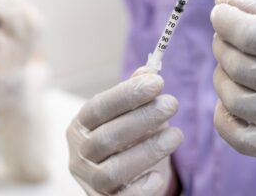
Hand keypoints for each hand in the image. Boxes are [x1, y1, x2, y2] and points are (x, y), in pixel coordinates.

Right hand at [67, 67, 182, 194]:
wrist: (114, 181)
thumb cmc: (122, 139)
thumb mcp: (124, 115)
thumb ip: (133, 94)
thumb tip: (149, 70)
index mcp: (79, 127)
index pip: (97, 108)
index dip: (126, 95)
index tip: (158, 82)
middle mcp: (78, 154)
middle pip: (106, 137)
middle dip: (142, 119)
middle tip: (172, 104)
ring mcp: (88, 181)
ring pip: (112, 170)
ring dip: (148, 150)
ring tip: (177, 134)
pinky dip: (141, 188)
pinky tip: (159, 175)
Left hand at [211, 0, 255, 159]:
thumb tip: (221, 1)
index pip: (252, 35)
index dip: (227, 20)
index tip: (218, 12)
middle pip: (238, 66)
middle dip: (223, 46)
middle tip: (224, 38)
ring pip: (233, 98)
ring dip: (222, 77)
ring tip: (231, 65)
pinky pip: (236, 135)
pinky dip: (224, 115)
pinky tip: (231, 97)